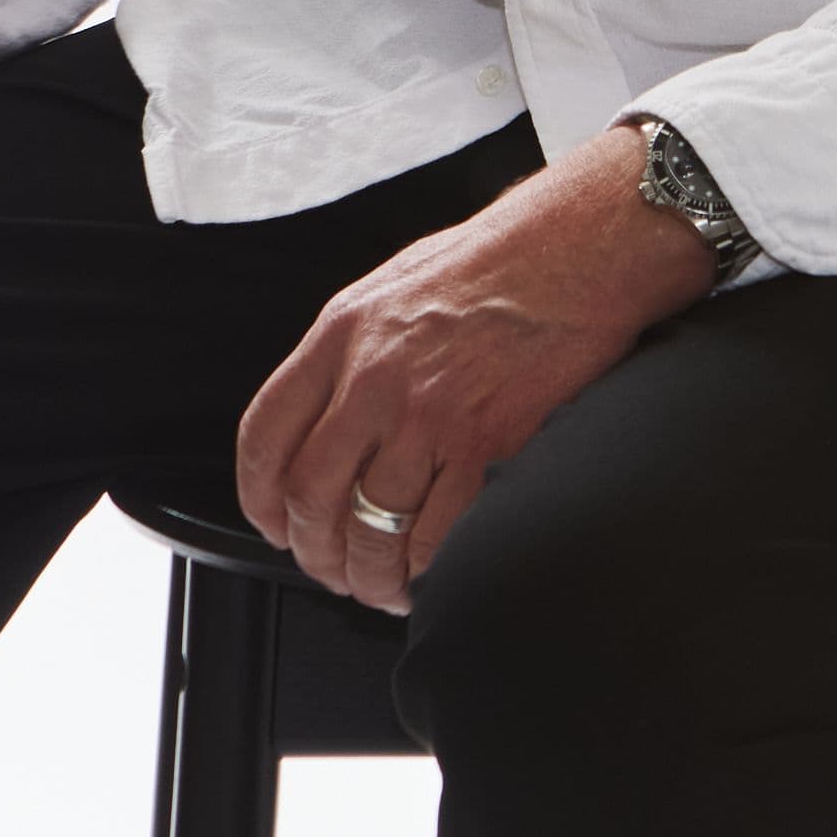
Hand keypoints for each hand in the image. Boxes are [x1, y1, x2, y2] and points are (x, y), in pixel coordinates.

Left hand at [236, 125, 715, 609]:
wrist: (576, 250)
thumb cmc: (498, 263)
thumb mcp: (393, 286)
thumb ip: (351, 351)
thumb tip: (329, 418)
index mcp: (340, 334)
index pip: (266, 436)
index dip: (260, 500)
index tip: (276, 525)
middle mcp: (373, 378)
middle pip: (312, 496)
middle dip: (316, 553)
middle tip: (333, 571)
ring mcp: (428, 416)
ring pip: (372, 527)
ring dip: (370, 575)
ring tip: (381, 586)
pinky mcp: (487, 445)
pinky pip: (438, 534)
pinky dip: (427, 569)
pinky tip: (429, 574)